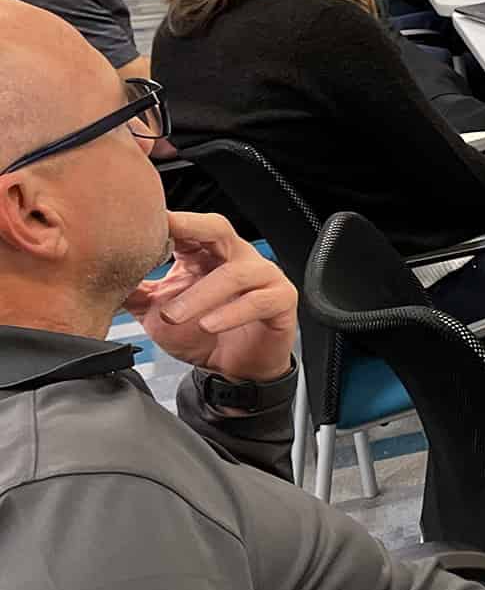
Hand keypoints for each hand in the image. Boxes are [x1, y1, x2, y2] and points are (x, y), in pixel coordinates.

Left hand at [121, 212, 296, 383]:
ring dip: (200, 294)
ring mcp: (263, 277)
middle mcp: (237, 258)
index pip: (189, 227)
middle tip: (166, 233)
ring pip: (235, 273)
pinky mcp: (281, 301)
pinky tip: (209, 326)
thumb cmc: (204, 334)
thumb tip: (98, 280)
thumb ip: (136, 293)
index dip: (169, 222)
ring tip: (172, 316)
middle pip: (218, 230)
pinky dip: (230, 314)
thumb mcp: (159, 313)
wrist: (237, 369)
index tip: (143, 220)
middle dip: (191, 228)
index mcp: (207, 254)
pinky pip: (258, 301)